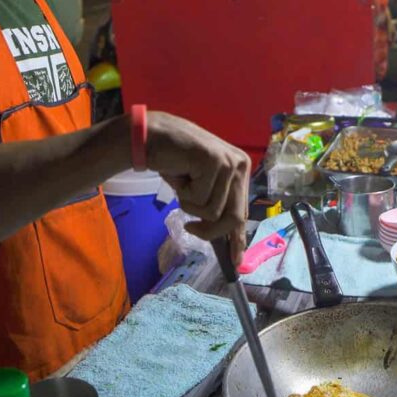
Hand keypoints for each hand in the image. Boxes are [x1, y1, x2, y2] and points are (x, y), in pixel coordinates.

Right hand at [143, 112, 250, 260]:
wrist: (154, 137)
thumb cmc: (175, 163)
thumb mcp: (200, 187)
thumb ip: (215, 206)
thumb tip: (225, 239)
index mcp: (240, 170)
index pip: (242, 211)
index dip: (238, 238)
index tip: (237, 260)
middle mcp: (240, 165)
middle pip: (233, 217)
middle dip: (210, 230)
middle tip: (189, 227)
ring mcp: (228, 163)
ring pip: (212, 212)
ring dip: (189, 204)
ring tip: (182, 183)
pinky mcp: (213, 162)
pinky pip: (198, 199)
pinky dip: (182, 193)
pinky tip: (179, 174)